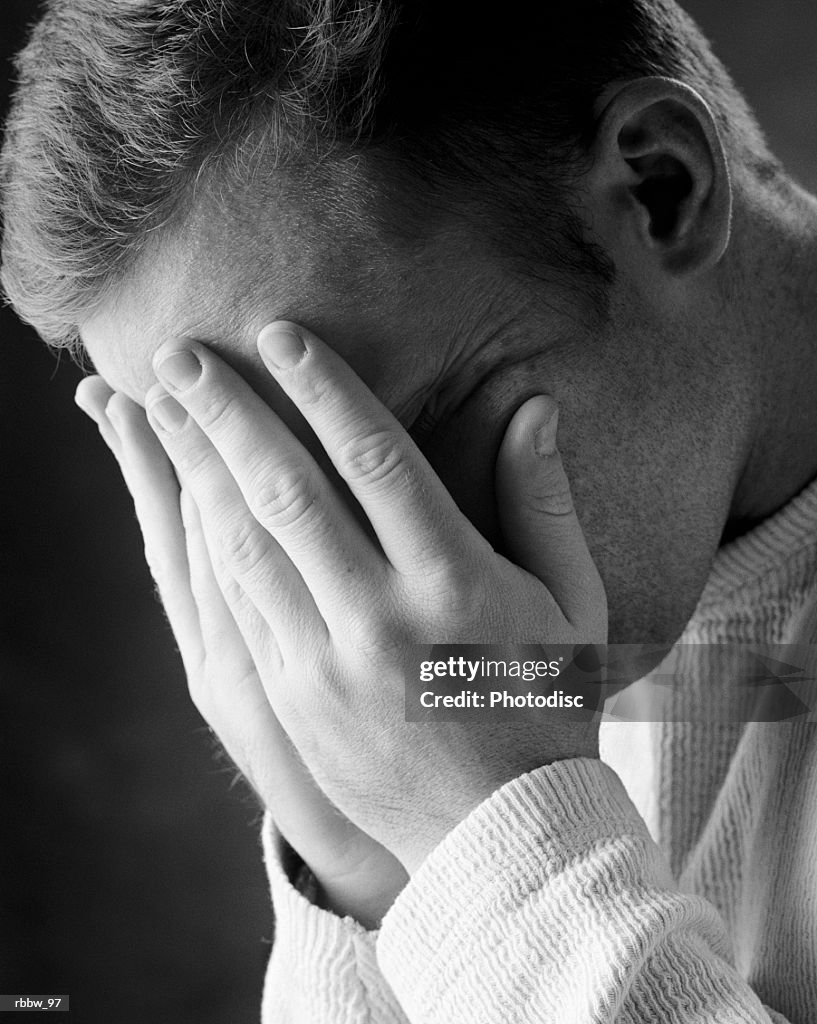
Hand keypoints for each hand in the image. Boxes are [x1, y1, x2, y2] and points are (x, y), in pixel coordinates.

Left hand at [137, 321, 606, 872]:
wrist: (499, 830)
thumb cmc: (545, 703)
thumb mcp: (572, 601)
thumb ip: (546, 500)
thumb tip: (534, 406)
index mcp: (456, 585)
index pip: (379, 464)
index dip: (326, 391)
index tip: (280, 335)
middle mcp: (381, 619)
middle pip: (289, 494)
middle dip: (228, 414)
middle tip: (180, 353)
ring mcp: (326, 664)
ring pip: (245, 547)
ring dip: (197, 469)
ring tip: (159, 408)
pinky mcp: (292, 699)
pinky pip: (236, 606)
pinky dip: (203, 542)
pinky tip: (182, 495)